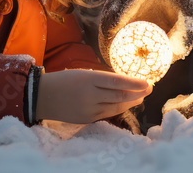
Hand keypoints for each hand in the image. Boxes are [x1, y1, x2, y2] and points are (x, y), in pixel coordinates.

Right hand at [35, 69, 150, 123]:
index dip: (134, 83)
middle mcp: (90, 95)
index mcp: (89, 79)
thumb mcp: (83, 74)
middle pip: (120, 96)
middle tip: (150, 88)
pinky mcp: (86, 119)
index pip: (117, 82)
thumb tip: (123, 81)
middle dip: (137, 93)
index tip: (148, 82)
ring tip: (141, 96)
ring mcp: (89, 110)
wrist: (43, 97)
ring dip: (131, 101)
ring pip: (116, 107)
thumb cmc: (64, 81)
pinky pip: (107, 114)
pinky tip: (125, 104)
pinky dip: (118, 108)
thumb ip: (102, 79)